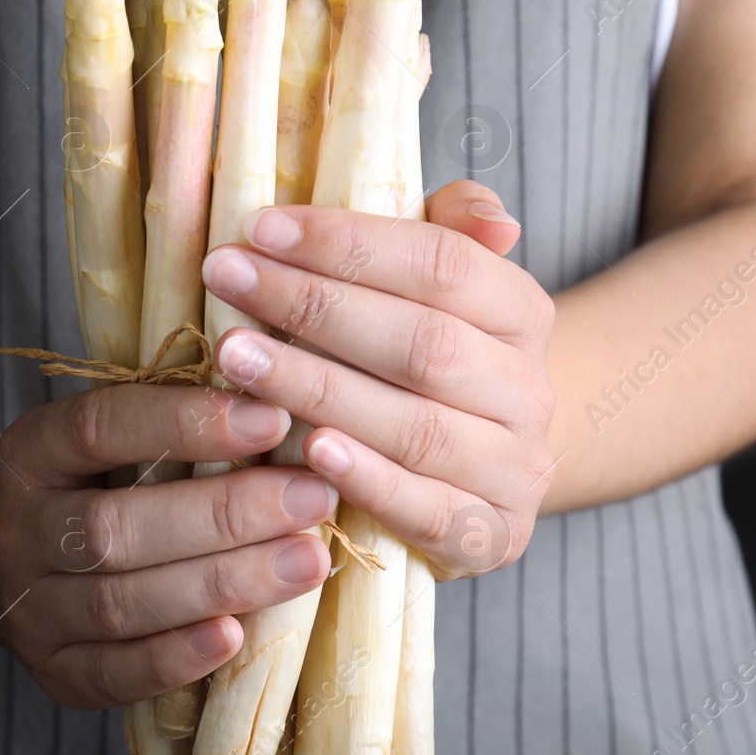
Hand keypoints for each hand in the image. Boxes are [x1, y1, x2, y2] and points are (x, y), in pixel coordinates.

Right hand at [0, 384, 335, 708]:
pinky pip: (112, 674)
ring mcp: (29, 608)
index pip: (100, 428)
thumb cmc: (94, 482)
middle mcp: (18, 530)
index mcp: (32, 451)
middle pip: (114, 528)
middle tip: (313, 498)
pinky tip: (236, 637)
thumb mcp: (112, 437)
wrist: (1, 557)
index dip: (185, 422)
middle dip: (225, 515)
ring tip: (306, 562)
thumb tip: (285, 408)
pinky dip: (176, 658)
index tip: (273, 418)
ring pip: (119, 603)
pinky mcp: (54, 672)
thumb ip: (175, 425)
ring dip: (221, 584)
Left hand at [201, 179, 555, 579]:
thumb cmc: (428, 361)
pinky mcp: (492, 535)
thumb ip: (452, 230)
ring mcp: (516, 468)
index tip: (261, 228)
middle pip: (423, 342)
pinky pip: (430, 510)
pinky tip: (310, 451)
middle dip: (315, 306)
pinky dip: (370, 480)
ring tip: (237, 358)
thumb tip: (489, 219)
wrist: (484, 468)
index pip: (442, 263)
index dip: (351, 243)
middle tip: (227, 279)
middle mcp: (528, 389)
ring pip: (418, 426)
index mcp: (521, 312)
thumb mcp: (442, 288)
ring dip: (319, 389)